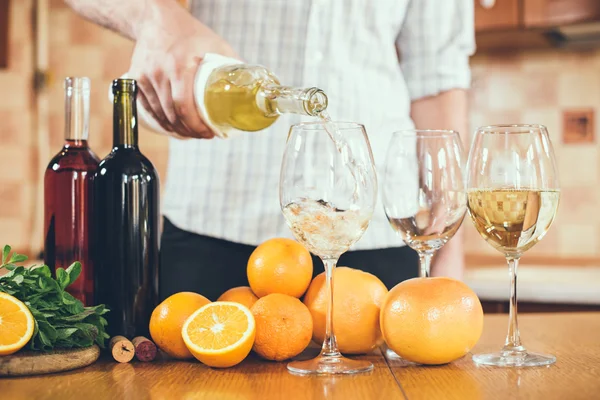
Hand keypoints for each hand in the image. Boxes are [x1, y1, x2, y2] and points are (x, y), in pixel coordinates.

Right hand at [129, 1, 237, 138]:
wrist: (157, 20)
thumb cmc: (191, 34)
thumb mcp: (217, 45)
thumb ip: (233, 67)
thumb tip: (249, 92)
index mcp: (180, 65)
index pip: (184, 106)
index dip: (196, 125)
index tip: (208, 133)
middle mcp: (159, 72)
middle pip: (172, 114)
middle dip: (189, 130)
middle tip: (203, 135)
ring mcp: (145, 77)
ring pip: (160, 114)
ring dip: (176, 129)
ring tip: (191, 133)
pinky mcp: (136, 79)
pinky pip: (147, 108)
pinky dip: (161, 121)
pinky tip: (173, 126)